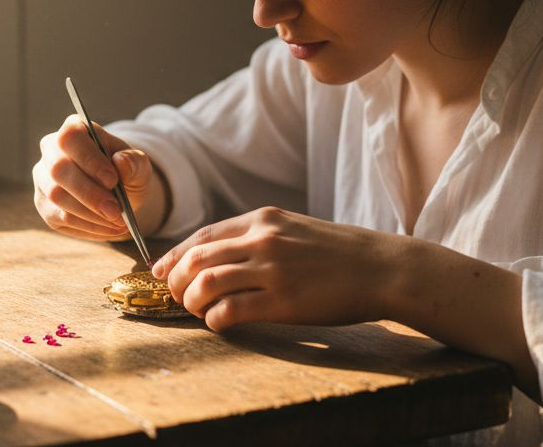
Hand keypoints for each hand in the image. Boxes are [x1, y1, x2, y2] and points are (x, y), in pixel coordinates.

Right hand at [33, 115, 152, 240]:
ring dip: (91, 214)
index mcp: (74, 129)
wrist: (118, 192)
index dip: (89, 159)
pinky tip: (108, 228)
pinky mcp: (45, 205)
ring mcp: (43, 179)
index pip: (71, 138)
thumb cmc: (125, 171)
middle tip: (116, 211)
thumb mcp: (138, 164)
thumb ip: (134, 161)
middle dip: (90, 194)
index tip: (112, 180)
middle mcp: (51, 151)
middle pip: (58, 169)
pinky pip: (61, 218)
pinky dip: (88, 226)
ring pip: (57, 197)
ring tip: (118, 222)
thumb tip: (121, 162)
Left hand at [151, 207, 401, 330]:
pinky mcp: (282, 301)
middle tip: (176, 297)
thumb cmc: (339, 253)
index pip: (202, 237)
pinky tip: (220, 323)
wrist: (380, 268)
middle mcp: (262, 240)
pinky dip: (215, 320)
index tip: (162, 272)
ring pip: (205, 283)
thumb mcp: (294, 229)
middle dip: (176, 281)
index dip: (174, 256)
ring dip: (191, 301)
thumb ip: (258, 236)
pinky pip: (230, 311)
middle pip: (196, 259)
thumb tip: (219, 256)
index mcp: (263, 219)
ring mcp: (271, 270)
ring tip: (197, 311)